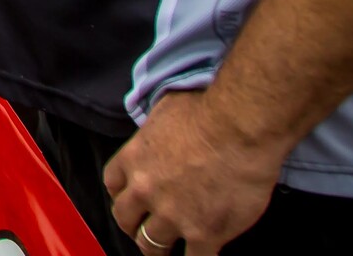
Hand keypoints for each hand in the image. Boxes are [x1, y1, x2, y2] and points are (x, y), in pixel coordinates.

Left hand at [104, 88, 286, 254]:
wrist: (239, 128)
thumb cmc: (207, 112)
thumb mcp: (165, 111)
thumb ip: (155, 131)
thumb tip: (160, 129)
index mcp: (134, 160)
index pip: (113, 184)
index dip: (122, 194)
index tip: (132, 199)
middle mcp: (146, 190)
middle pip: (125, 219)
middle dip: (134, 226)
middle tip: (144, 230)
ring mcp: (173, 215)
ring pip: (151, 245)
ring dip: (158, 248)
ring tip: (167, 251)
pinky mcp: (204, 233)